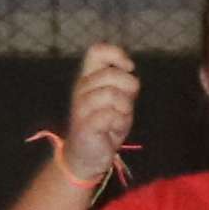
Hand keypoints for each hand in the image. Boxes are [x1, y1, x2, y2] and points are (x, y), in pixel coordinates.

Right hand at [51, 40, 138, 189]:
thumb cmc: (104, 126)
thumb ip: (122, 83)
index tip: (128, 68)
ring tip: (118, 119)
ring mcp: (80, 107)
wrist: (86, 157)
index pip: (96, 51)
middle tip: (125, 105)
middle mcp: (81, 89)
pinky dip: (120, 123)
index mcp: (88, 79)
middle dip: (128, 89)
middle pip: (111, 74)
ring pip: (112, 95)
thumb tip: (128, 67)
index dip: (116, 54)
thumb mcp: (117, 100)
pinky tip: (113, 130)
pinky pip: (111, 115)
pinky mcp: (84, 125)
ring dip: (124, 109)